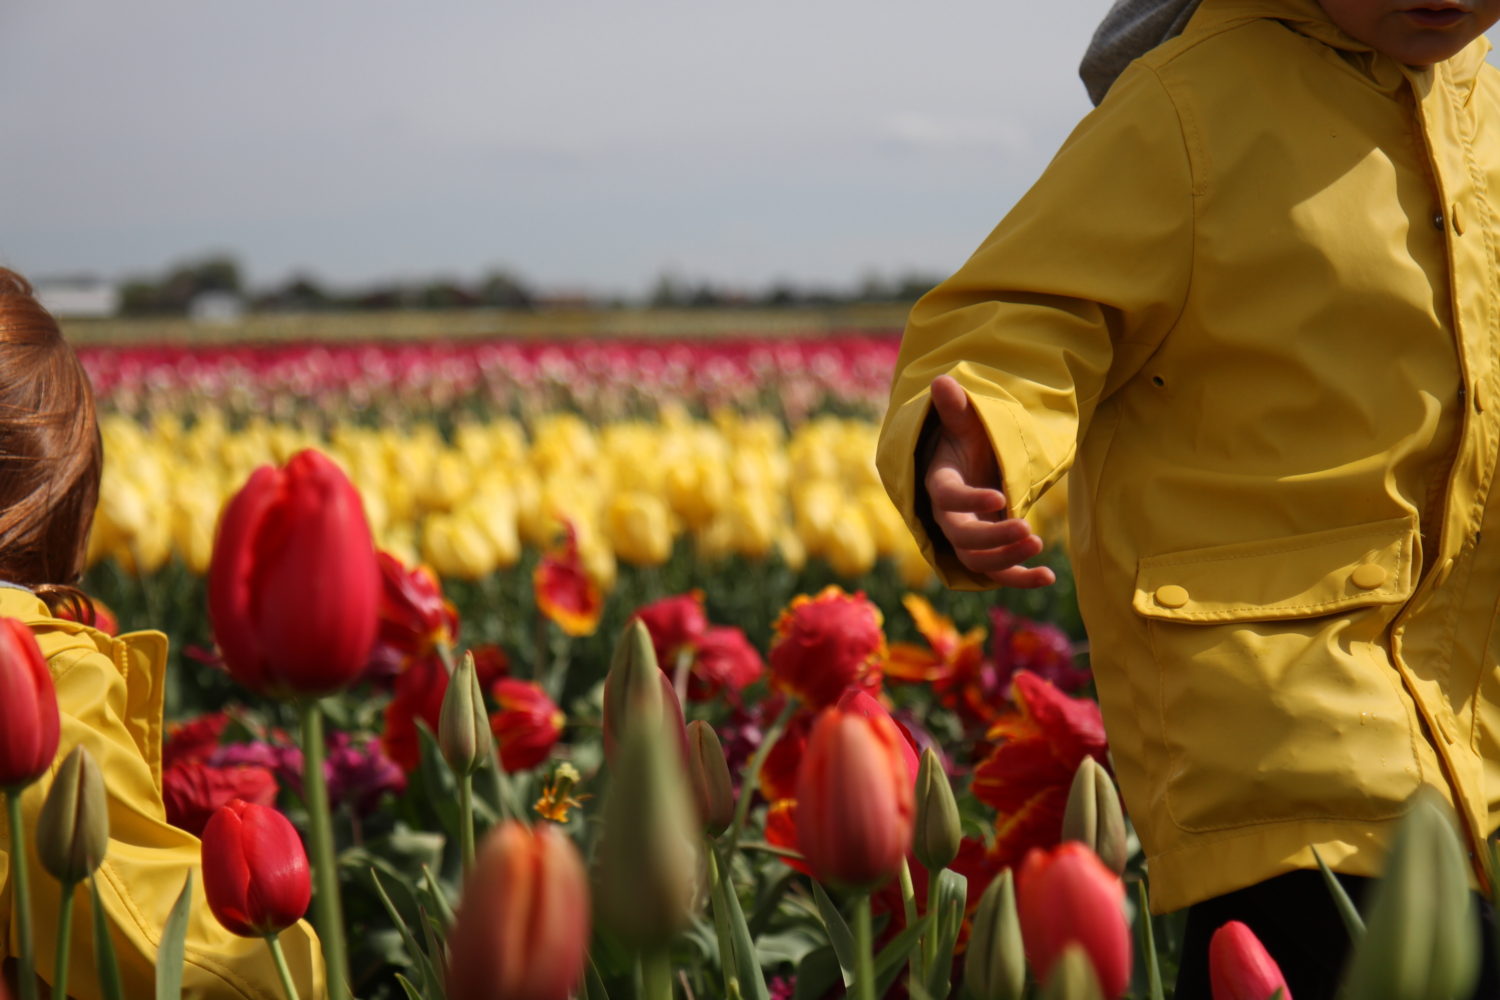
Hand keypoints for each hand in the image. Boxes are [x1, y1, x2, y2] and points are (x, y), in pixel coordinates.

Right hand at [924, 375, 1055, 587]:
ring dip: (1008, 558)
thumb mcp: (963, 422)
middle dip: (994, 538)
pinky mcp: (987, 551)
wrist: (968, 466)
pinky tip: (1049, 578)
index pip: (948, 499)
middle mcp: (949, 517)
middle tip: (1029, 530)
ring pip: (979, 560)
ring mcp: (967, 538)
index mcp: (940, 484)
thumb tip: (942, 381)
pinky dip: (1021, 579)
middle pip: (962, 538)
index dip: (970, 502)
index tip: (1000, 498)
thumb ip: (955, 407)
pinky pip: (999, 573)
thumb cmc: (965, 441)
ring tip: (1039, 544)